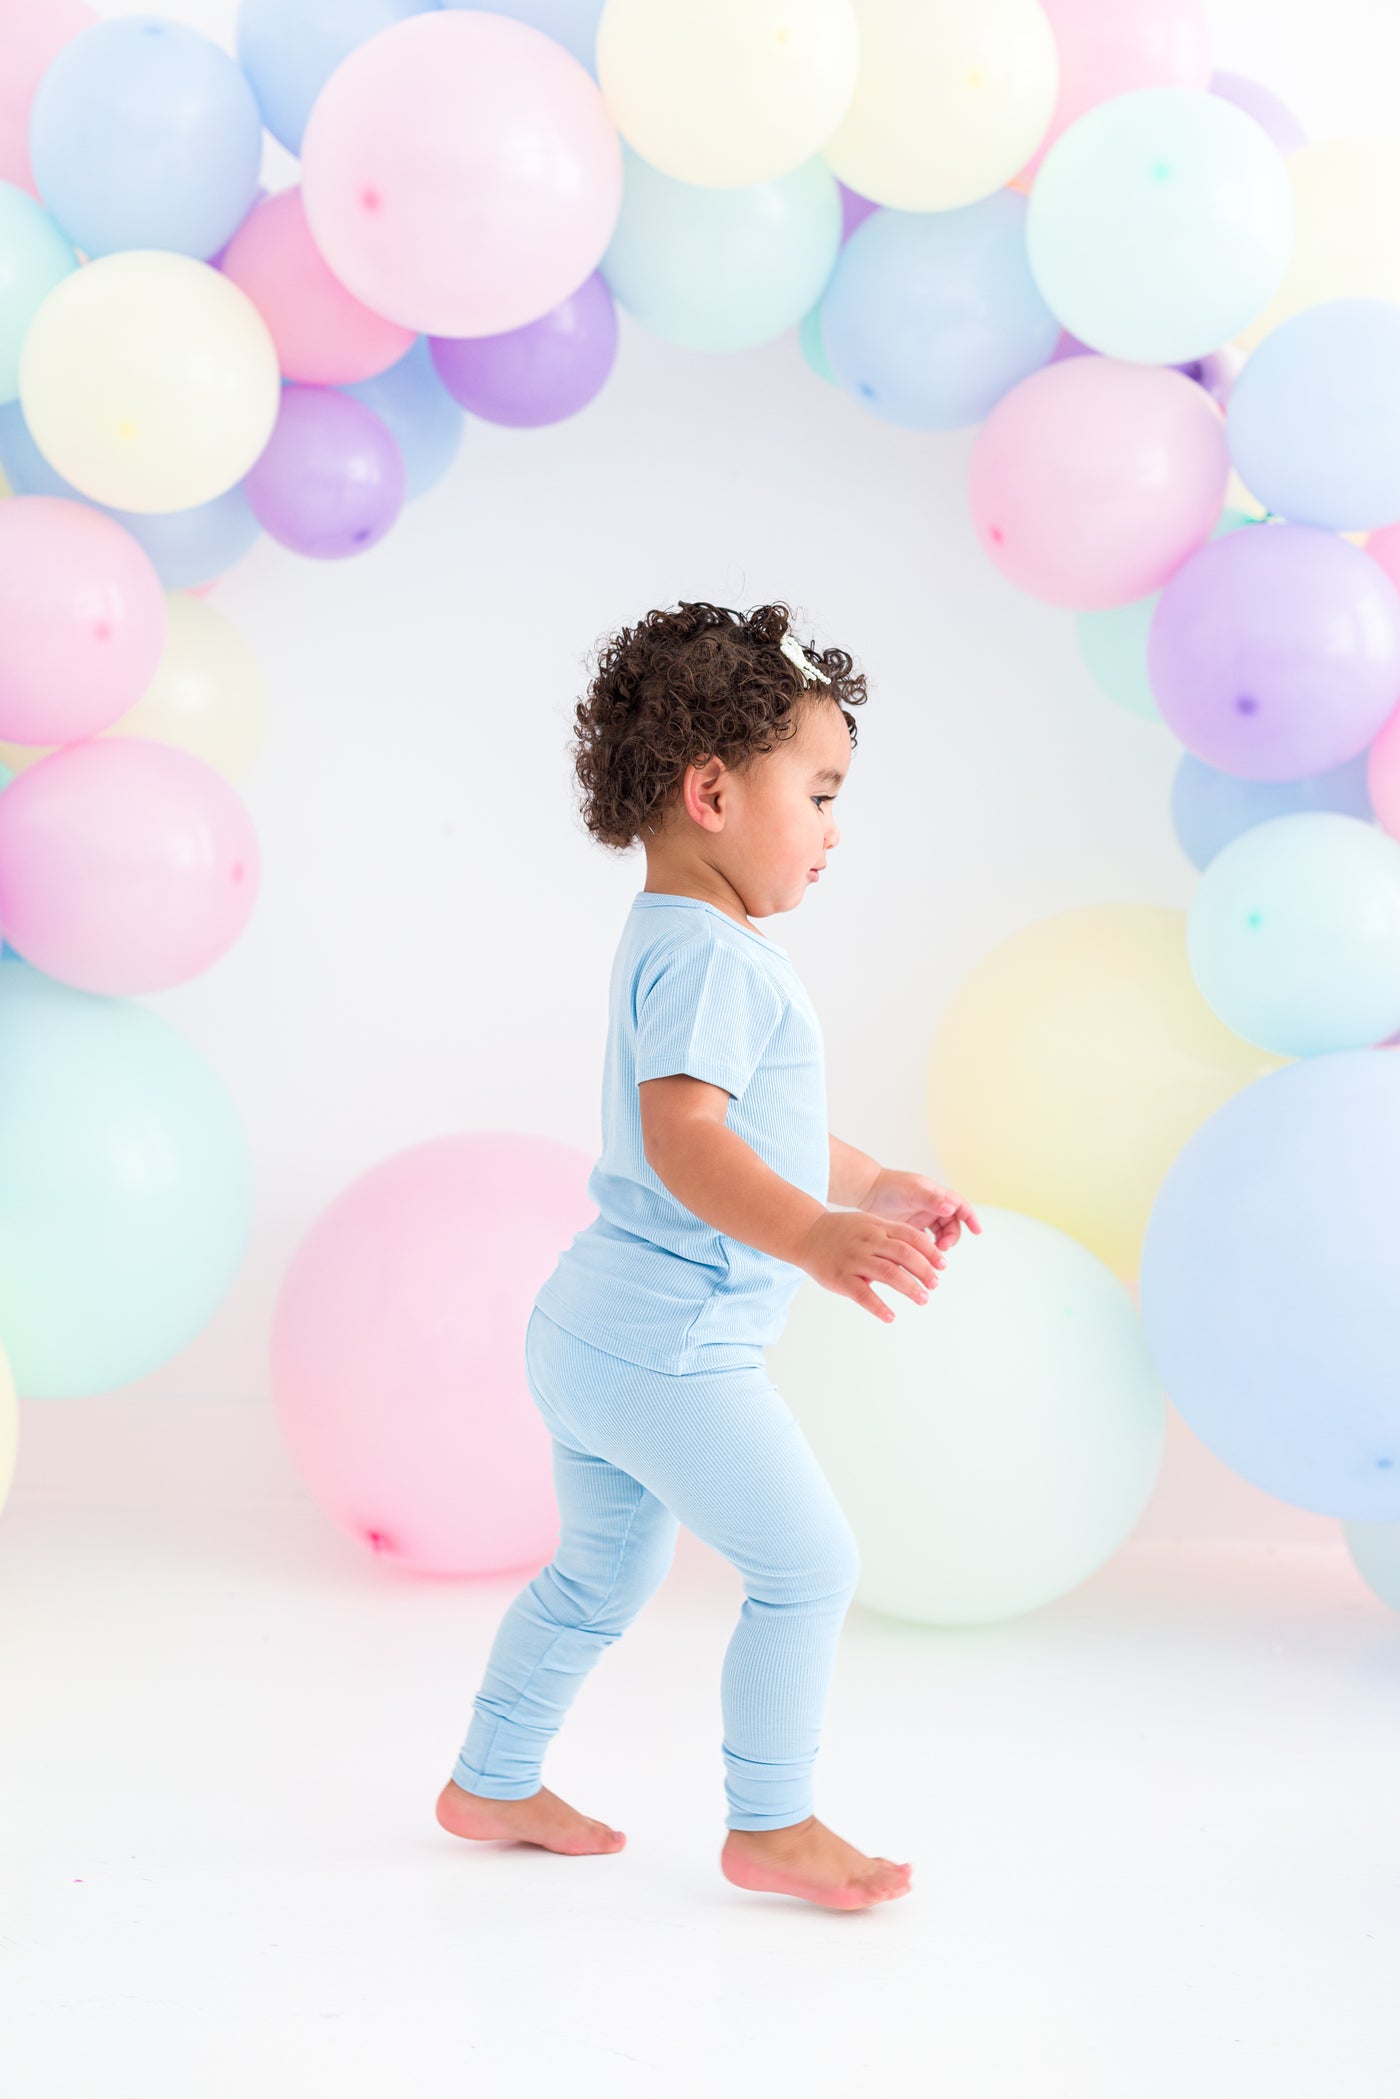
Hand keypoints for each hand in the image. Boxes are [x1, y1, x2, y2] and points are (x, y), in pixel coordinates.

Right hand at [793, 1210, 942, 1324]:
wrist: (806, 1234)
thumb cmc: (842, 1232)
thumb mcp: (869, 1224)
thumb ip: (892, 1236)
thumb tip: (922, 1255)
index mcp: (878, 1227)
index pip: (912, 1237)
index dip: (930, 1252)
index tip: (942, 1265)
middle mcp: (869, 1241)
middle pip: (905, 1255)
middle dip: (924, 1271)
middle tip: (935, 1284)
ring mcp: (854, 1259)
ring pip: (889, 1273)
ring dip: (910, 1288)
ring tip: (923, 1299)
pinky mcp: (840, 1278)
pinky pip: (863, 1294)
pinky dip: (879, 1307)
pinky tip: (890, 1317)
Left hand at [860, 1168, 981, 1253]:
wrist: (867, 1191)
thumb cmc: (890, 1187)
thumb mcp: (913, 1192)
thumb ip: (932, 1200)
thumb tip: (952, 1208)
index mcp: (936, 1195)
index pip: (960, 1205)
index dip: (970, 1217)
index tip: (977, 1231)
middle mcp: (932, 1206)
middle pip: (952, 1223)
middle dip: (952, 1236)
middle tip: (943, 1248)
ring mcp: (922, 1217)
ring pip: (940, 1233)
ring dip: (941, 1243)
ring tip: (934, 1253)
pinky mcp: (911, 1227)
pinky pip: (926, 1239)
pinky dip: (928, 1247)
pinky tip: (922, 1254)